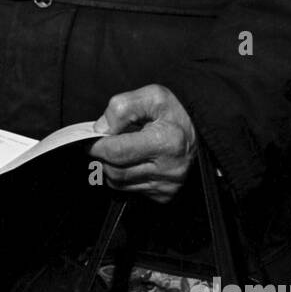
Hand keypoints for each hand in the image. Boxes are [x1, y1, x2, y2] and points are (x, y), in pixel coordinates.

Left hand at [89, 84, 196, 202]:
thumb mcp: (151, 96)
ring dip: (110, 167)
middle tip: (100, 142)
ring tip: (117, 149)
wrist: (201, 132)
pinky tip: (132, 161)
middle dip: (102, 157)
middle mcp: (169, 170)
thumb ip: (122, 107)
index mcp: (166, 143)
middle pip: (115, 171)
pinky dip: (123, 177)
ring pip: (120, 184)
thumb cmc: (173, 112)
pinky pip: (131, 190)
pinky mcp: (165, 195)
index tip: (90, 137)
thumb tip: (100, 129)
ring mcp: (168, 186)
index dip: (97, 144)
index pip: (117, 151)